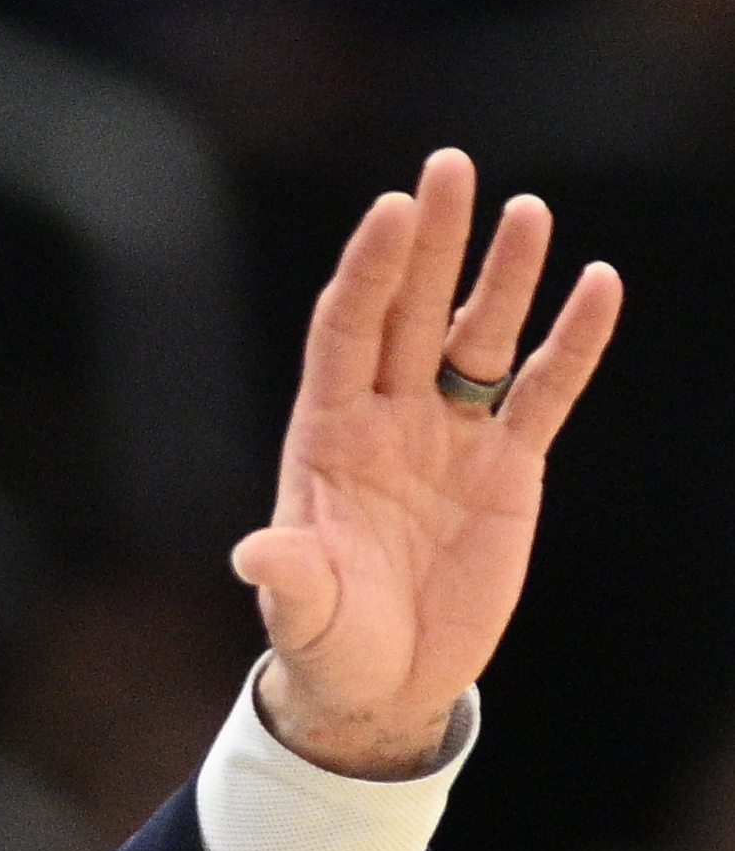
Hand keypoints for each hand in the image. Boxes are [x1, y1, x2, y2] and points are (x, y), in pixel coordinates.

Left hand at [232, 148, 621, 777]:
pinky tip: (597, 285)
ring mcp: (450, 437)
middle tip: (449, 166)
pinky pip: (545, 392)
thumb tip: (254, 552)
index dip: (368, 272)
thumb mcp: (303, 614)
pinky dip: (573, 343)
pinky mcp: (508, 468)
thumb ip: (288, 577)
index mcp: (329, 436)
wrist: (384, 684)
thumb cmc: (329, 643)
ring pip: (479, 338)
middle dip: (432, 244)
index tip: (391, 211)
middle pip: (411, 312)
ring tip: (527, 210)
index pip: (346, 332)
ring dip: (503, 277)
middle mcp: (389, 420)